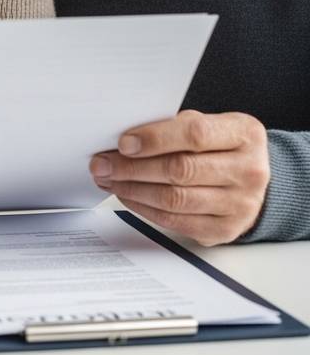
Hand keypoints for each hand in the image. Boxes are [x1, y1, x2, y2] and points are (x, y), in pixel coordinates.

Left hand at [90, 109, 270, 244]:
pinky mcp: (224, 230)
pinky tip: (127, 195)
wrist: (252, 179)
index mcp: (244, 134)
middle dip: (132, 167)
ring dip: (132, 189)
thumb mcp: (208, 124)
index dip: (154, 138)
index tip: (123, 143)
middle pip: (180, 170)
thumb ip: (173, 127)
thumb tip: (124, 140)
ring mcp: (239, 204)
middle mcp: (248, 171)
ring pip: (175, 199)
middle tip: (102, 163)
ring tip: (109, 179)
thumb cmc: (220, 145)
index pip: (195, 134)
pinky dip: (144, 208)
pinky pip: (175, 221)